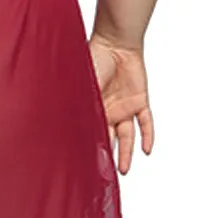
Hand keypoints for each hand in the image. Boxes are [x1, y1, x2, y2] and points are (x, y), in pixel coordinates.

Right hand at [86, 33, 153, 174]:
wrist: (115, 43)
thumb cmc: (94, 59)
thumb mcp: (84, 86)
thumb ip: (82, 104)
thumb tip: (70, 125)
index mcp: (93, 107)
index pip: (92, 131)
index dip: (90, 146)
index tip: (85, 162)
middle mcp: (109, 111)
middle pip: (108, 138)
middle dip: (106, 155)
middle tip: (103, 173)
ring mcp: (125, 107)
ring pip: (127, 136)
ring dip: (126, 153)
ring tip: (123, 170)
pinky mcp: (140, 102)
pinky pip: (146, 122)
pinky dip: (147, 136)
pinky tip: (147, 150)